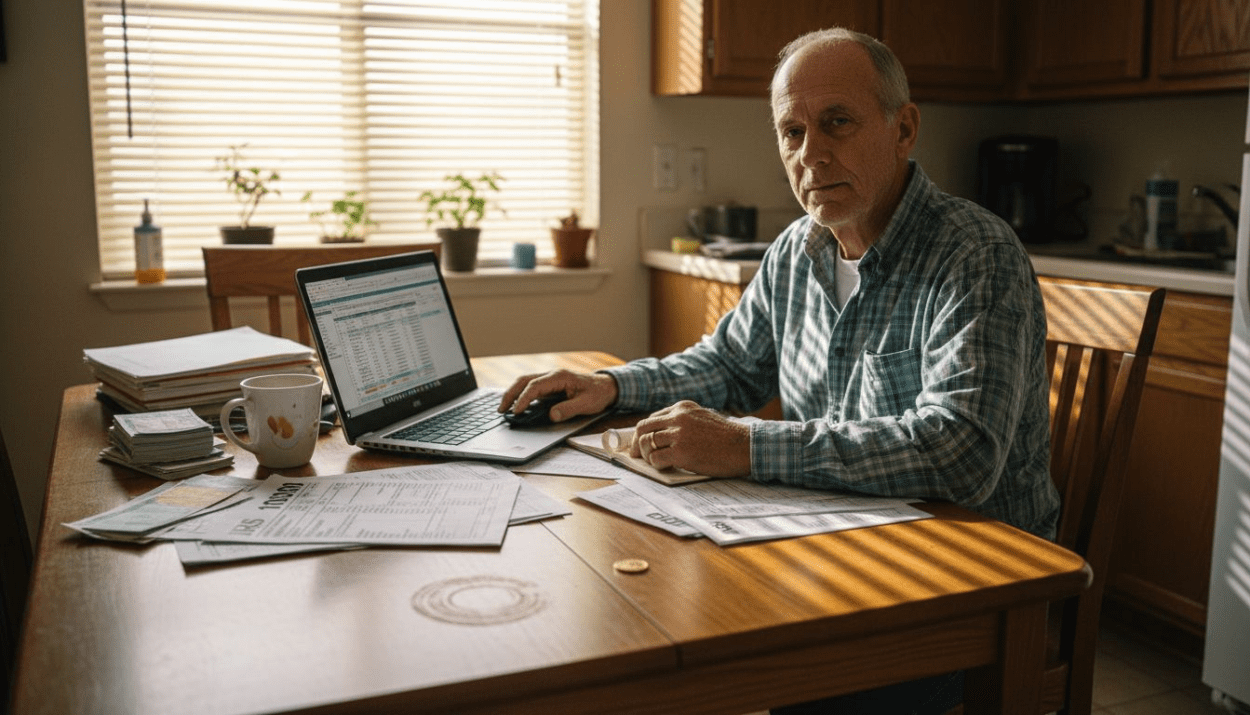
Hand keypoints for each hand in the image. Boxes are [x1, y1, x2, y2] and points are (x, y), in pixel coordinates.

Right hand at [499, 369, 617, 422]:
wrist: (605, 386)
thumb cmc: (597, 393)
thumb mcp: (587, 404)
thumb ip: (569, 409)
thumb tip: (552, 415)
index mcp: (560, 377)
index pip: (535, 385)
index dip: (524, 398)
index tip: (516, 411)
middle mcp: (552, 375)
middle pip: (524, 380)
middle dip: (510, 394)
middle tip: (501, 410)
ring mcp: (549, 379)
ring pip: (525, 382)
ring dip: (512, 393)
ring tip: (503, 409)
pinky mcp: (549, 386)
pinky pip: (530, 387)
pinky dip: (520, 395)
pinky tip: (515, 405)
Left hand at [630, 401, 749, 477]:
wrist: (744, 446)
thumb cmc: (727, 437)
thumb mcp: (703, 418)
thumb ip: (684, 421)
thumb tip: (661, 434)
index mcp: (682, 407)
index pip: (652, 418)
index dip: (643, 433)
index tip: (640, 444)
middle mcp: (678, 417)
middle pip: (643, 428)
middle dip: (636, 443)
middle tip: (636, 456)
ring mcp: (679, 434)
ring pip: (646, 443)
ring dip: (647, 456)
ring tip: (656, 463)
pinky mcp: (681, 452)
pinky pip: (655, 458)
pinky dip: (656, 465)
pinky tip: (666, 467)